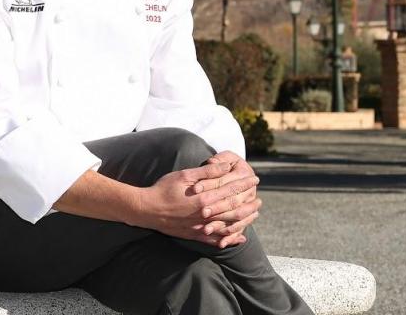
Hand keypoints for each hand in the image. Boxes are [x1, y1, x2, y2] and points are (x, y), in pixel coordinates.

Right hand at [134, 161, 258, 246]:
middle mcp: (205, 214)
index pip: (230, 190)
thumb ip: (208, 172)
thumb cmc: (164, 188)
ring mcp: (200, 227)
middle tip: (259, 200)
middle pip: (233, 209)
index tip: (255, 179)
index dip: (244, 184)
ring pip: (228, 226)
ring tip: (254, 215)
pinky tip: (240, 238)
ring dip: (243, 220)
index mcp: (204, 197)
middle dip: (248, 203)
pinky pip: (216, 240)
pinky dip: (229, 239)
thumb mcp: (185, 175)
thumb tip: (227, 166)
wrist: (146, 209)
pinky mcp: (194, 235)